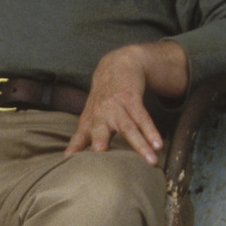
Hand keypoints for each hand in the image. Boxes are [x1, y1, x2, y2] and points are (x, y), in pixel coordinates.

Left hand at [64, 40, 187, 165]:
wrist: (117, 65)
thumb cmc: (102, 99)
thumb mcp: (89, 117)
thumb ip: (81, 139)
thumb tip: (66, 158)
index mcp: (89, 121)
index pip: (79, 137)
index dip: (74, 148)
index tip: (68, 160)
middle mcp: (101, 114)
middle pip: (100, 132)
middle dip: (99, 142)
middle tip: (99, 152)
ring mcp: (117, 106)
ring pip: (129, 128)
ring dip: (140, 145)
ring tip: (151, 160)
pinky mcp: (132, 99)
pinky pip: (143, 117)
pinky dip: (151, 131)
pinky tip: (159, 144)